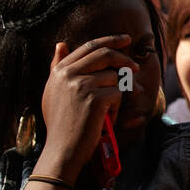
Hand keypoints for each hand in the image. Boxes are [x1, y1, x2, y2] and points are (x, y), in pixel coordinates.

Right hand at [40, 37, 137, 175]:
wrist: (62, 150)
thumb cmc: (61, 123)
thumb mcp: (54, 92)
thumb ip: (57, 68)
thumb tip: (61, 43)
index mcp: (59, 71)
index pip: (89, 46)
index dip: (110, 40)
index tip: (125, 39)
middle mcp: (68, 74)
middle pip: (105, 54)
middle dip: (125, 58)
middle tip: (136, 67)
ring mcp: (81, 85)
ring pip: (115, 77)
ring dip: (118, 94)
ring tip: (107, 111)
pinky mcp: (95, 98)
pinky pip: (118, 94)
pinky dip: (116, 108)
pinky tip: (106, 120)